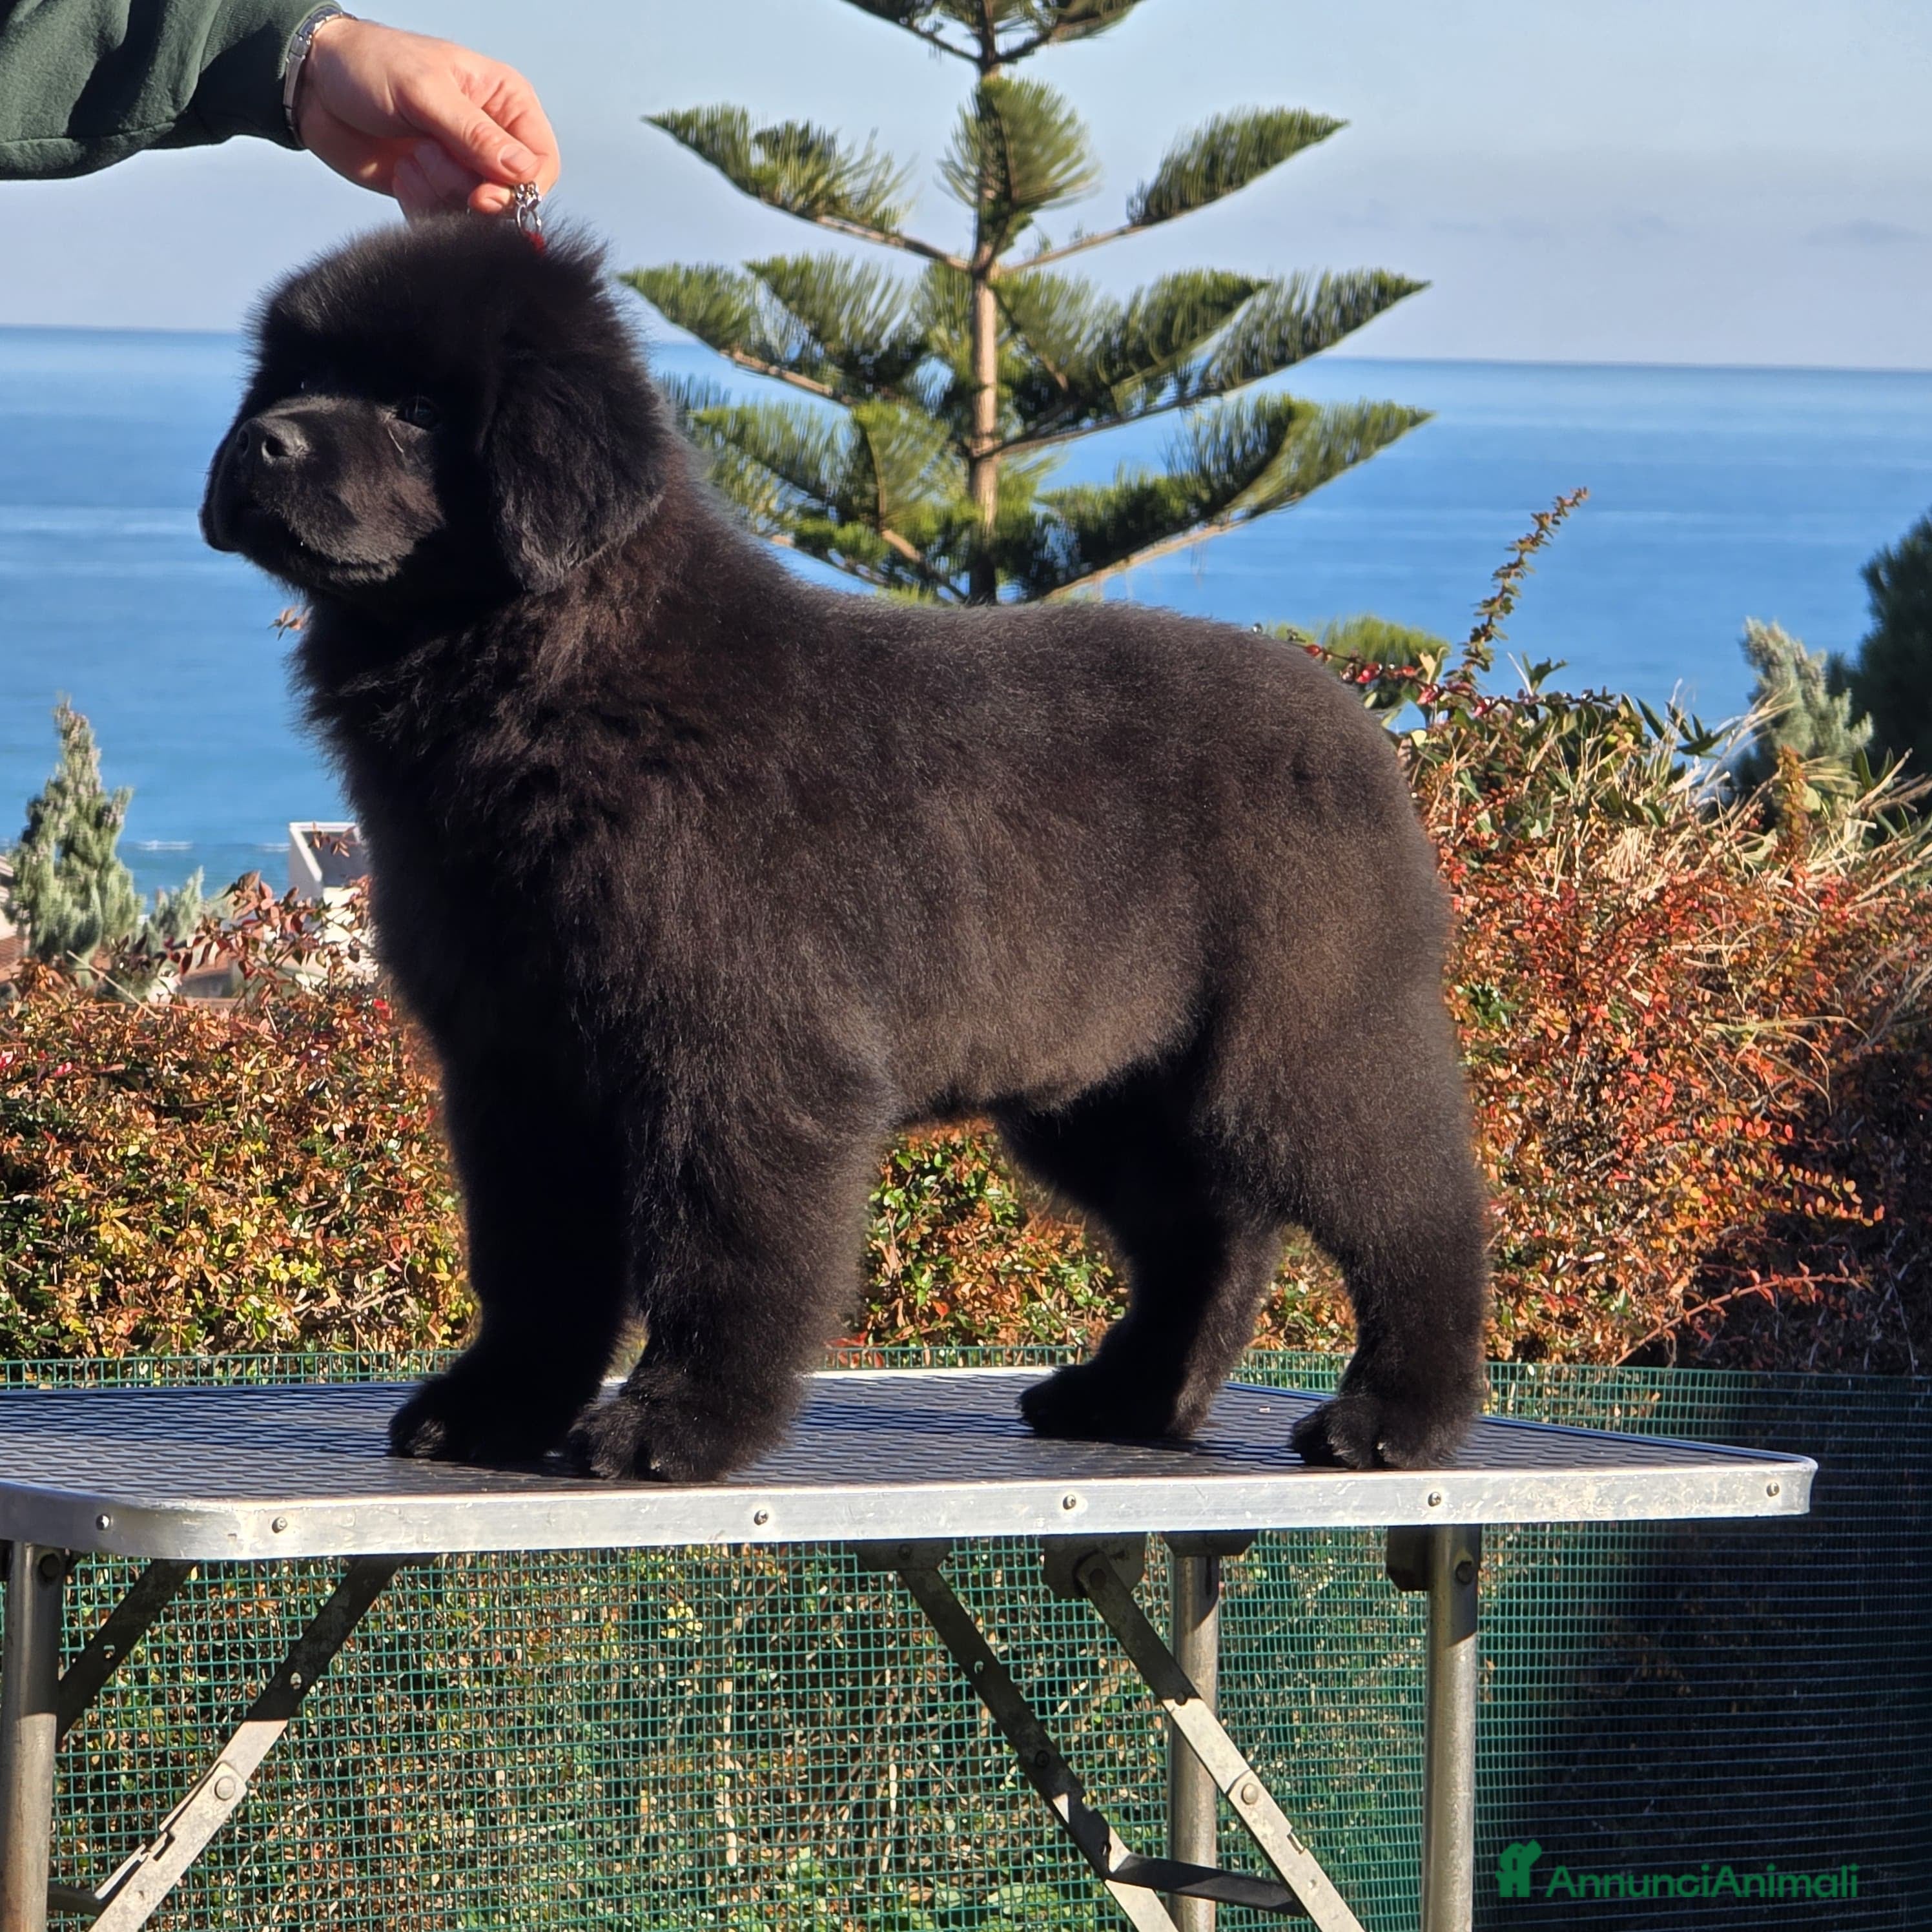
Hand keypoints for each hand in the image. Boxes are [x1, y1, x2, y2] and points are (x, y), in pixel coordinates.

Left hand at [292, 17, 559, 217]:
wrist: (314, 84)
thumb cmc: (369, 65)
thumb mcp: (424, 92)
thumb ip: (476, 136)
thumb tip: (524, 174)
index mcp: (506, 103)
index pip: (540, 165)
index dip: (519, 189)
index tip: (482, 195)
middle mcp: (493, 140)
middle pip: (512, 199)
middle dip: (469, 191)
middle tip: (427, 158)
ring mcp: (465, 169)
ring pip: (479, 217)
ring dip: (440, 195)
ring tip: (410, 159)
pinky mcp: (438, 194)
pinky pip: (446, 223)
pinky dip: (422, 207)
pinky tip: (402, 175)